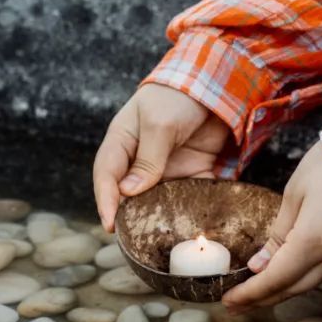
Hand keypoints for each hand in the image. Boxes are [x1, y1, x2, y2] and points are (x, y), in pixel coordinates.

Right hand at [93, 83, 231, 231]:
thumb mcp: (158, 124)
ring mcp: (168, 168)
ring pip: (160, 200)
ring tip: (166, 238)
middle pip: (130, 195)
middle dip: (131, 217)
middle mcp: (141, 159)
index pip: (107, 176)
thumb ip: (148, 159)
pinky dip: (194, 209)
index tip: (109, 224)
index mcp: (123, 143)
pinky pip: (191, 196)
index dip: (105, 201)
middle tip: (135, 239)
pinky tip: (196, 225)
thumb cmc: (176, 96)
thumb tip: (129, 193)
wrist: (216, 82)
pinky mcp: (195, 171)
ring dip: (163, 218)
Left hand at [222, 141, 321, 309]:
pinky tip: (288, 272)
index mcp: (313, 241)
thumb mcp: (294, 193)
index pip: (275, 279)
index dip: (250, 294)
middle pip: (293, 289)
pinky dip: (302, 276)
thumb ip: (277, 233)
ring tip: (257, 291)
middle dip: (262, 298)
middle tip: (236, 303)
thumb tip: (259, 264)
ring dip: (283, 289)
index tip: (229, 300)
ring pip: (310, 283)